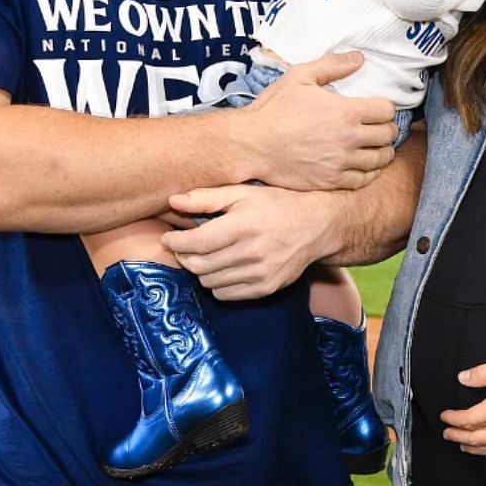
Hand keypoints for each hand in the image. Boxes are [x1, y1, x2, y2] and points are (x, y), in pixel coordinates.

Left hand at [161, 182, 328, 299]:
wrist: (317, 226)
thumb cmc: (276, 204)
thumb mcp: (242, 192)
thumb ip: (206, 198)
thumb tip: (173, 200)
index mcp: (243, 225)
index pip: (196, 242)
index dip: (176, 242)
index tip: (168, 238)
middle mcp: (252, 252)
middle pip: (199, 265)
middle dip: (183, 256)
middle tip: (182, 247)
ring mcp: (260, 274)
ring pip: (209, 282)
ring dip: (199, 270)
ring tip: (203, 255)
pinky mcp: (266, 288)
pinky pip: (226, 294)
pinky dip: (216, 283)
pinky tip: (221, 267)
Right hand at [234, 52, 397, 190]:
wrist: (251, 144)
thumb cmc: (273, 109)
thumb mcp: (299, 77)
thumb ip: (332, 65)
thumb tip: (359, 58)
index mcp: (346, 112)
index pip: (386, 110)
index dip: (385, 107)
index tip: (377, 108)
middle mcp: (349, 139)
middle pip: (387, 135)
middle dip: (386, 128)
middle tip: (378, 127)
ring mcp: (341, 162)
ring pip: (380, 159)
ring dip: (381, 151)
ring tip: (375, 147)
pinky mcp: (331, 181)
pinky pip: (363, 180)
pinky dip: (369, 173)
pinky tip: (363, 166)